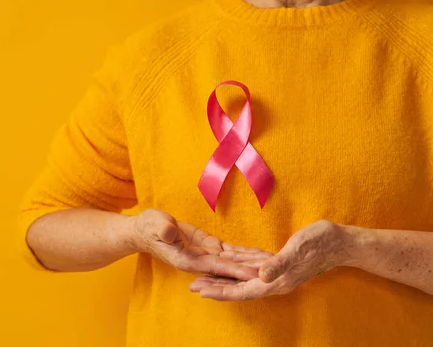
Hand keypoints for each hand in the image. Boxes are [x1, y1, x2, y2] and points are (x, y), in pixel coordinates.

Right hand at [132, 209, 272, 280]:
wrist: (145, 230)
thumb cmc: (147, 227)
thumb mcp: (153, 224)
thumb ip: (163, 230)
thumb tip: (170, 233)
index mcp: (187, 259)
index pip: (216, 266)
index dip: (236, 270)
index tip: (254, 273)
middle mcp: (199, 262)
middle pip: (230, 268)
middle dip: (251, 269)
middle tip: (275, 270)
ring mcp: (205, 256)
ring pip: (232, 261)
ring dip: (251, 262)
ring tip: (273, 262)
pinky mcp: (208, 247)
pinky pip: (229, 252)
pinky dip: (244, 253)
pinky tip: (258, 254)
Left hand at [190, 220, 350, 300]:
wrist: (341, 242)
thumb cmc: (321, 243)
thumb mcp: (299, 248)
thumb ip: (280, 263)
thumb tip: (262, 276)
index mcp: (276, 281)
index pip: (242, 290)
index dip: (221, 291)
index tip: (201, 291)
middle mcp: (273, 280)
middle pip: (238, 287)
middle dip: (216, 286)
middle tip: (192, 285)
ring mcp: (275, 273)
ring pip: (242, 278)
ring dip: (223, 277)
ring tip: (203, 275)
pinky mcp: (277, 263)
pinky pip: (250, 268)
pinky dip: (236, 266)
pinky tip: (226, 262)